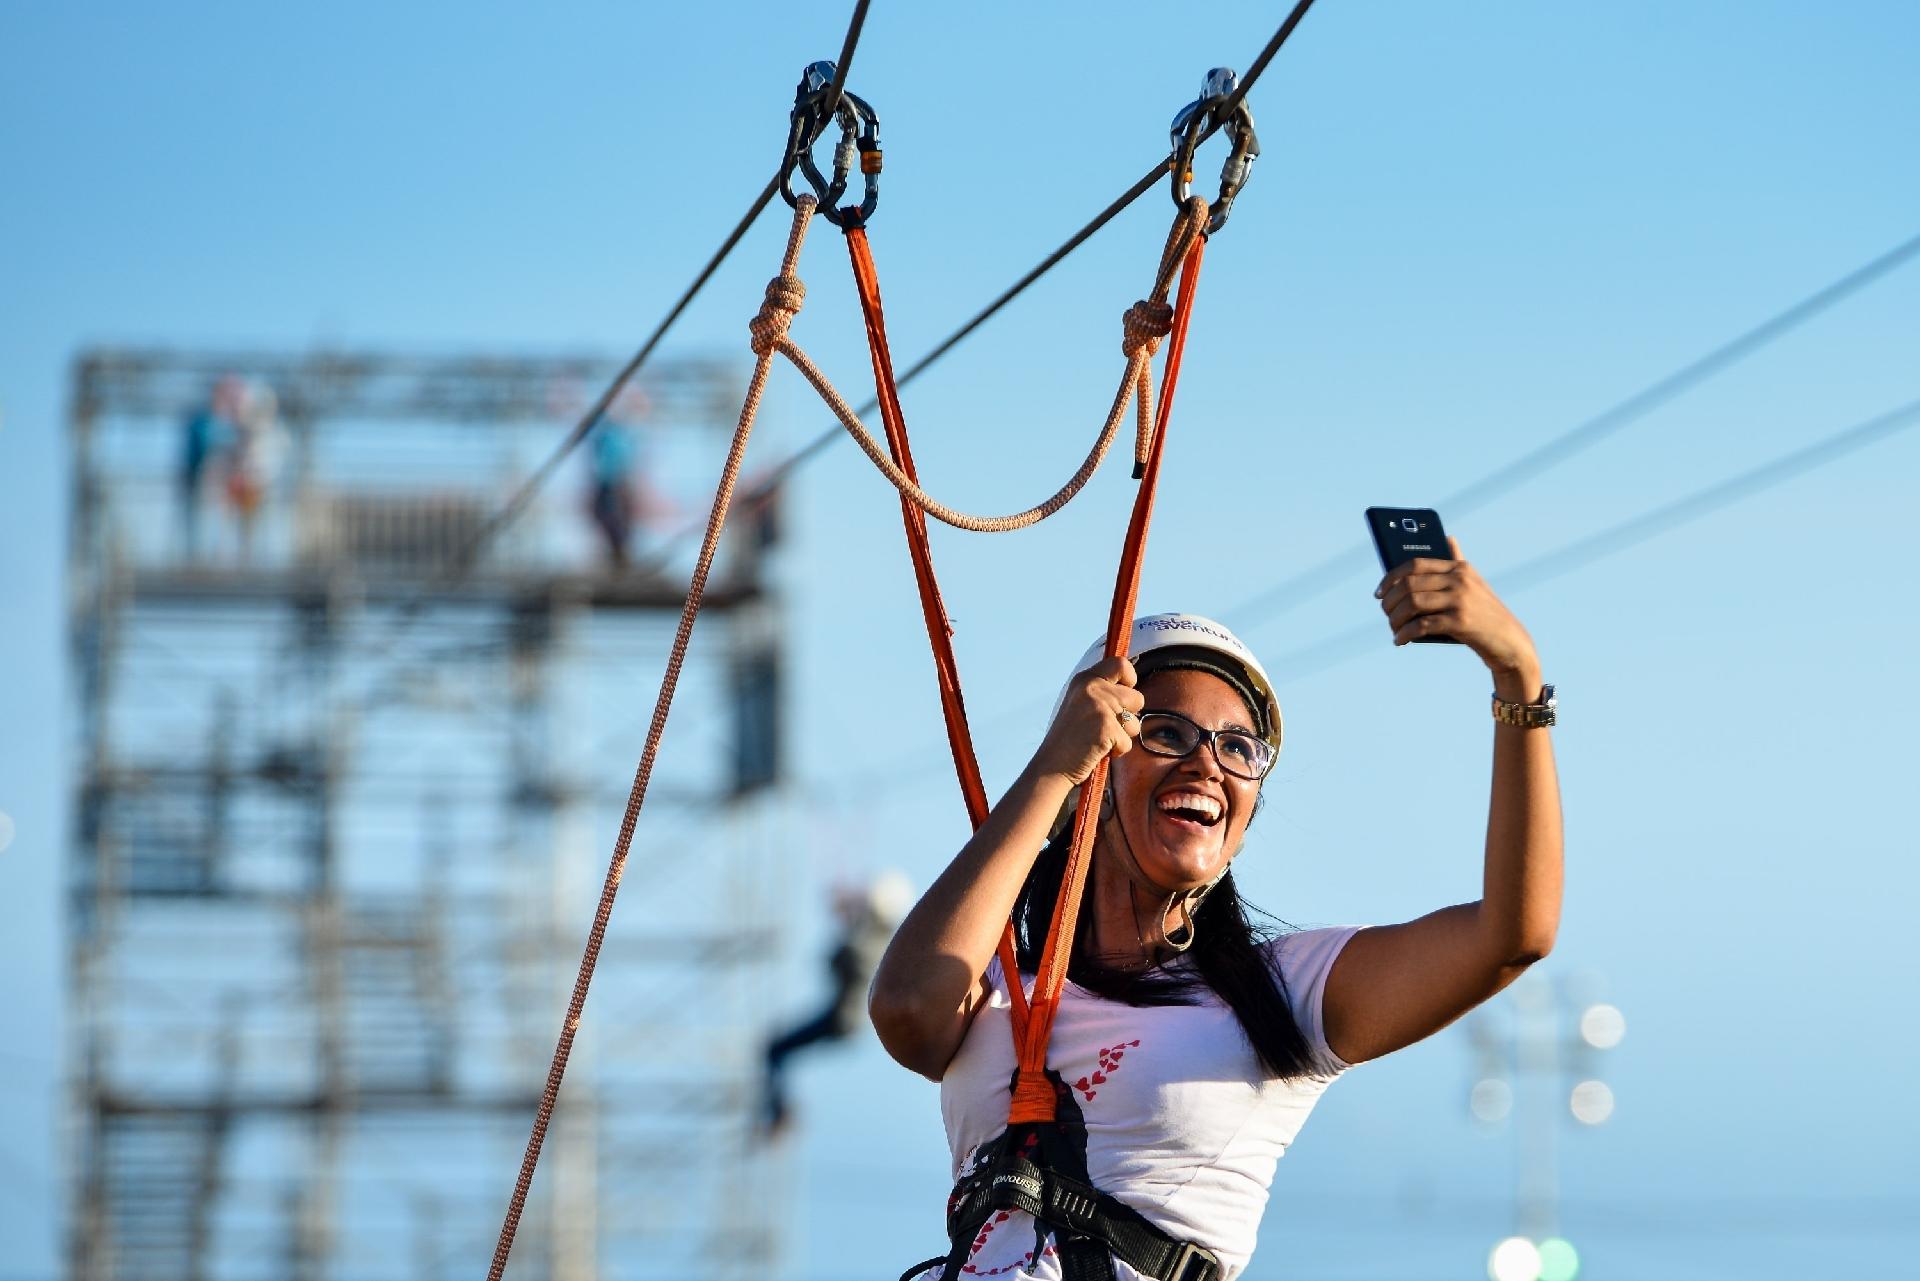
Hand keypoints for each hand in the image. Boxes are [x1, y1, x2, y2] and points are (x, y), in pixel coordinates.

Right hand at [1032, 657, 1145, 785]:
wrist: (1052, 765)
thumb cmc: (1069, 738)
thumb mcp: (1081, 704)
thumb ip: (1102, 692)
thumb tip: (1131, 686)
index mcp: (1085, 679)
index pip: (1121, 664)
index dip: (1129, 679)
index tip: (1122, 693)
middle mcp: (1093, 688)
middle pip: (1136, 697)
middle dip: (1128, 717)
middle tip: (1105, 727)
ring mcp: (1100, 706)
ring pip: (1134, 723)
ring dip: (1122, 736)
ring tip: (1098, 740)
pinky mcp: (1107, 727)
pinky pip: (1127, 742)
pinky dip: (1116, 751)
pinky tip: (1097, 751)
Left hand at [1375, 539, 1539, 687]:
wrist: (1510, 642)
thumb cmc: (1485, 614)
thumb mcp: (1474, 584)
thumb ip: (1458, 561)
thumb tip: (1448, 537)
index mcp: (1459, 568)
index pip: (1415, 564)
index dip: (1391, 577)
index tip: (1378, 592)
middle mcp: (1459, 580)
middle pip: (1409, 584)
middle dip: (1390, 601)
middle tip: (1385, 614)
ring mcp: (1461, 600)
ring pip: (1412, 603)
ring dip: (1395, 619)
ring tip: (1393, 629)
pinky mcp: (1461, 622)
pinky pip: (1422, 625)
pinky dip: (1406, 634)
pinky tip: (1400, 641)